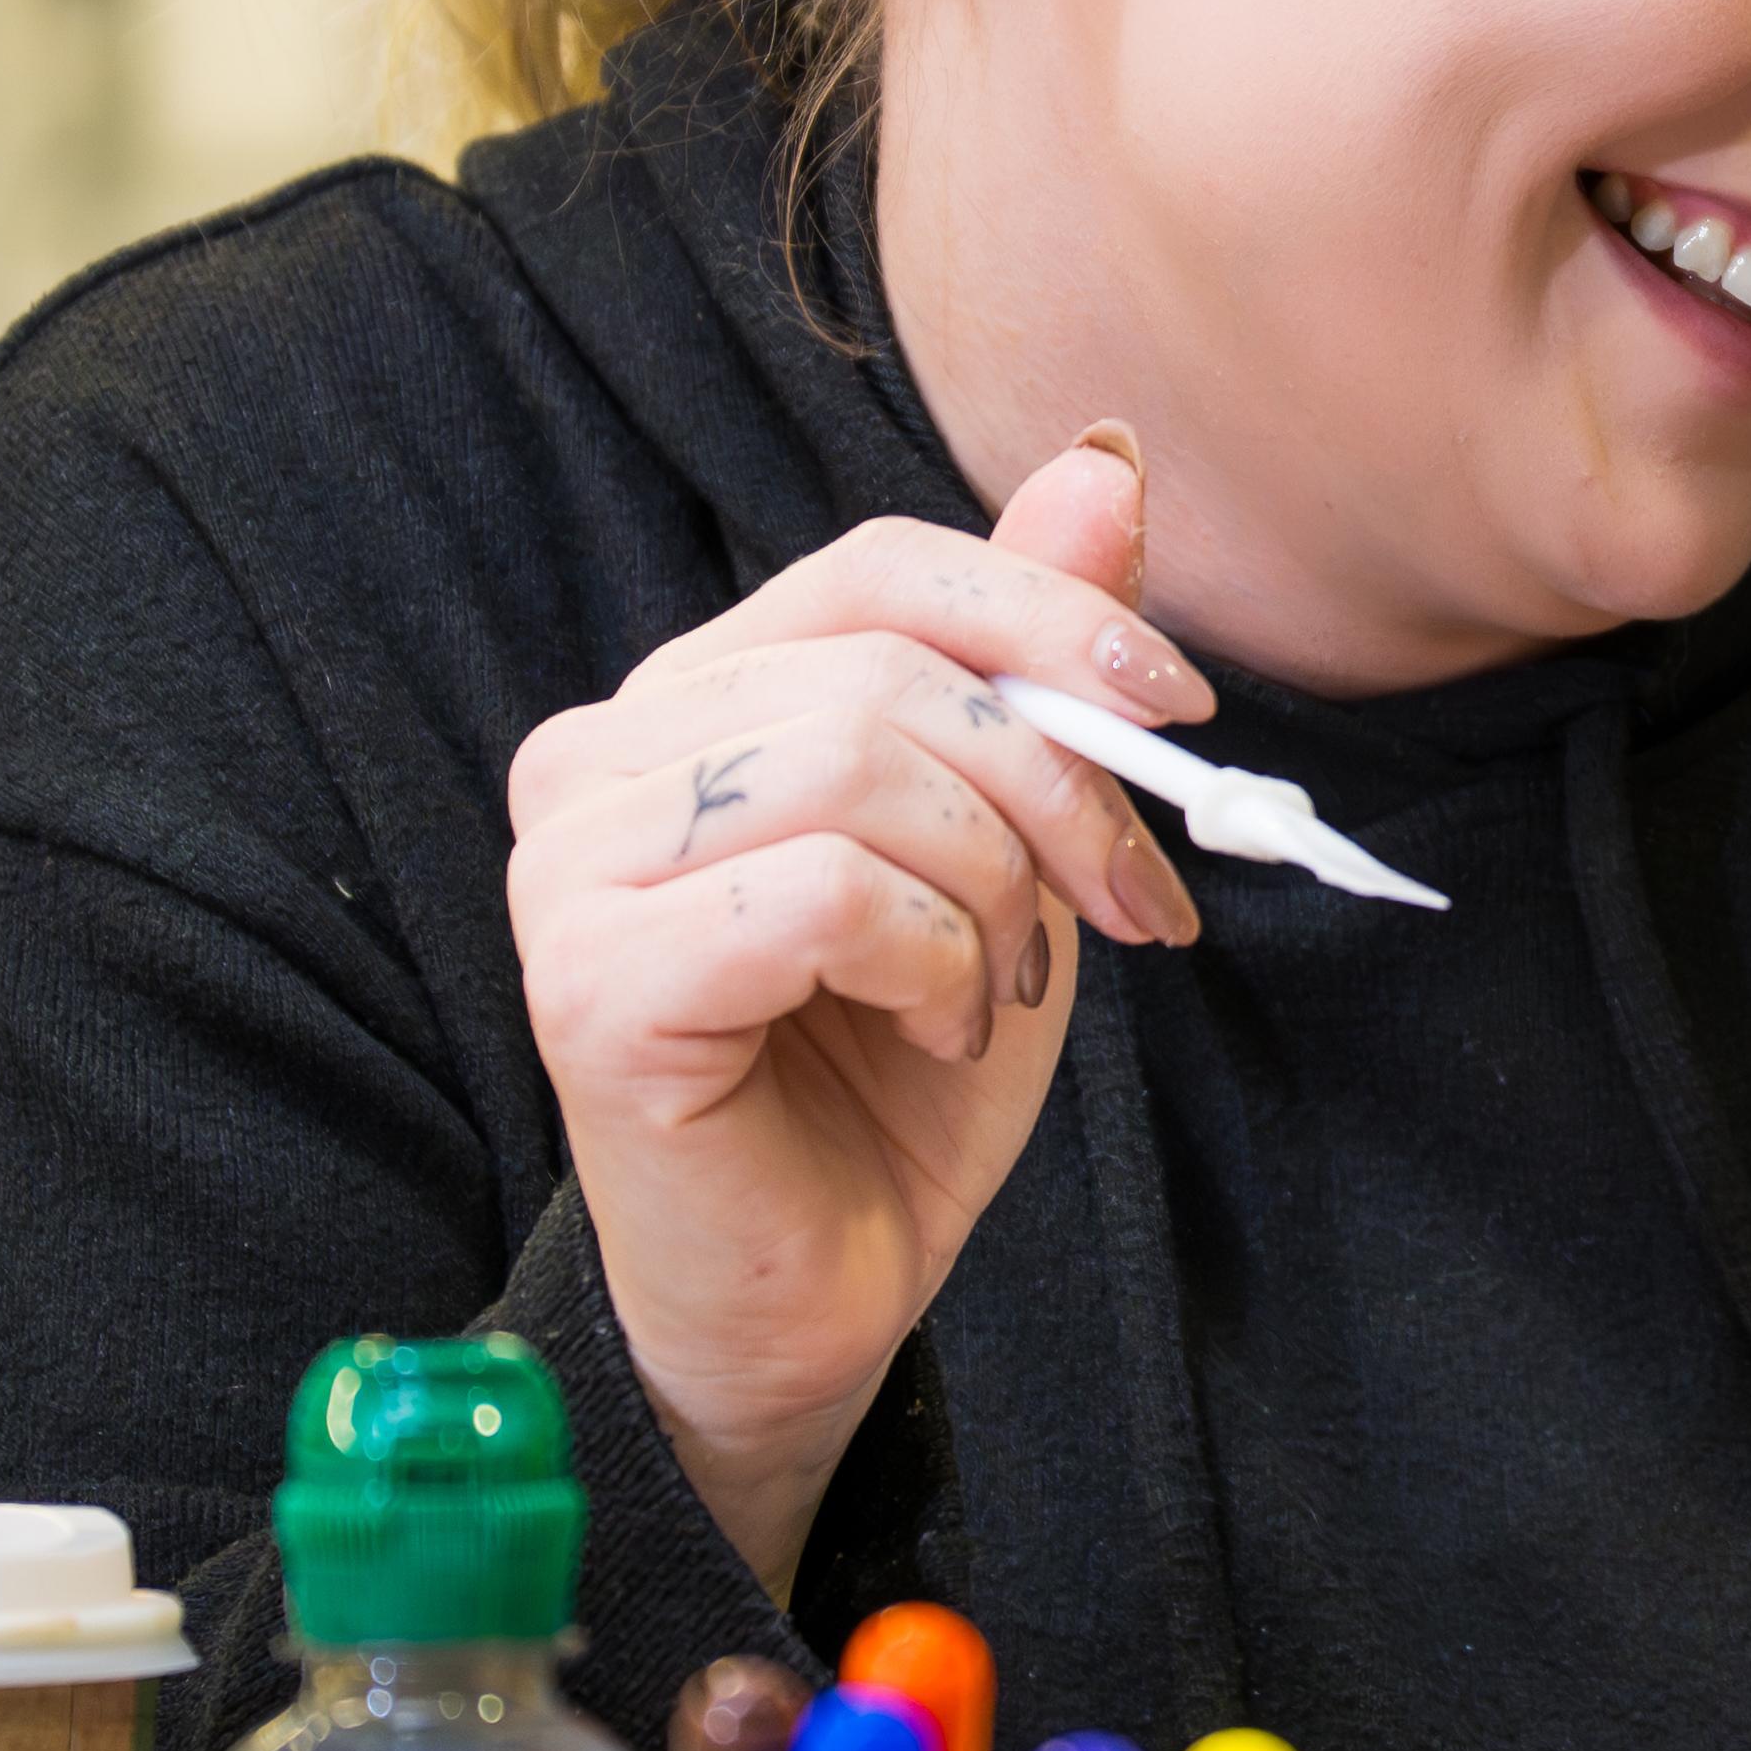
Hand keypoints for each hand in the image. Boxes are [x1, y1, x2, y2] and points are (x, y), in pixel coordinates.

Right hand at [505, 434, 1211, 1580]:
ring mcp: (570, 868)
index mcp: (693, 697)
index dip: (1049, 615)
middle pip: (886, 673)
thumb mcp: (1009, 844)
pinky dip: (931, 961)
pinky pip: (821, 894)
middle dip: (1057, 792)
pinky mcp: (587, 984)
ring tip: (996, 986)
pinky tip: (935, 1028)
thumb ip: (1035, 656)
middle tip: (1123, 908)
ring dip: (994, 890)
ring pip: (857, 769)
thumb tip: (1106, 457)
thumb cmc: (895, 1073)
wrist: (819, 1293)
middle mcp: (598, 756)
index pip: (879, 569)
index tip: (1180, 713)